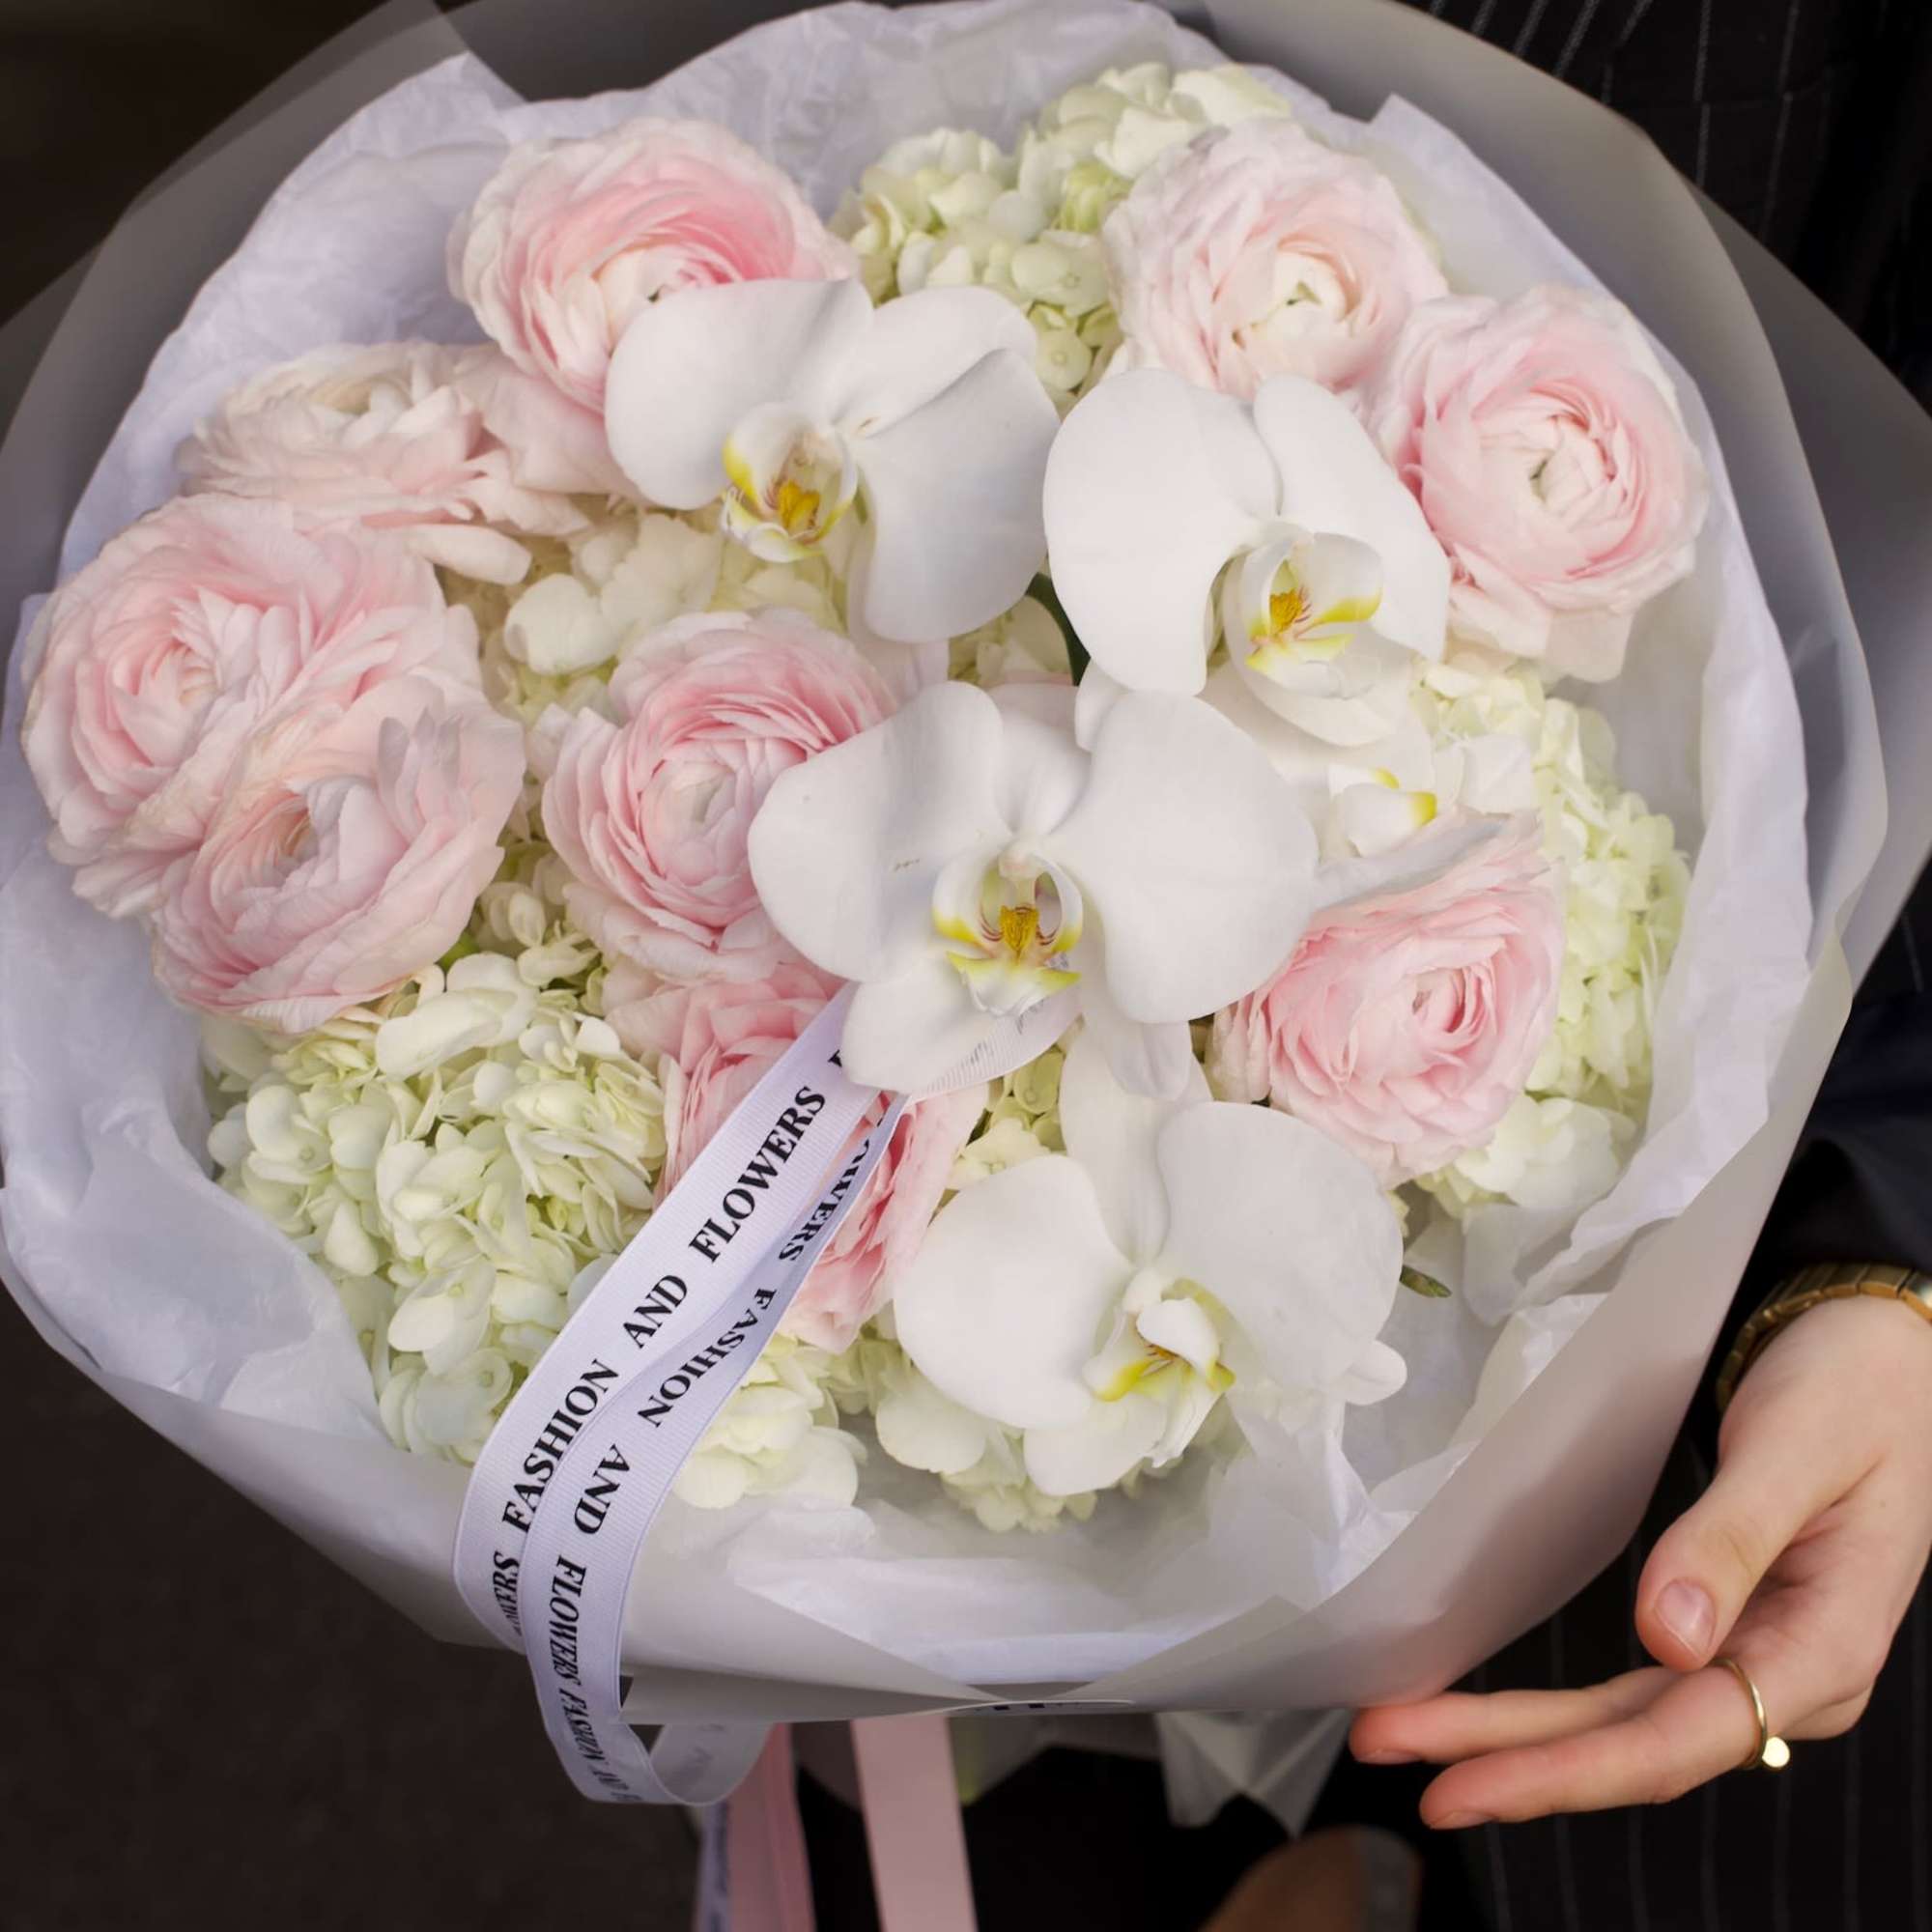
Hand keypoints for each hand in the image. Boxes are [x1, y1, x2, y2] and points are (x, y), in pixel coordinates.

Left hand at [1349, 1294, 1931, 1826]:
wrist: (1886, 1355)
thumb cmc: (1853, 1390)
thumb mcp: (1799, 1449)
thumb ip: (1734, 1539)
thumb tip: (1670, 1638)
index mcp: (1827, 1649)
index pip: (1681, 1736)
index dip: (1567, 1770)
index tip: (1462, 1777)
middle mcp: (1792, 1678)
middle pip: (1636, 1742)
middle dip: (1509, 1758)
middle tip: (1384, 1745)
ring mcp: (1758, 1660)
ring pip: (1626, 1723)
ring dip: (1517, 1738)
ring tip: (1403, 1733)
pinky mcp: (1726, 1632)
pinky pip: (1635, 1693)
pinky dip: (1556, 1710)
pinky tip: (1488, 1716)